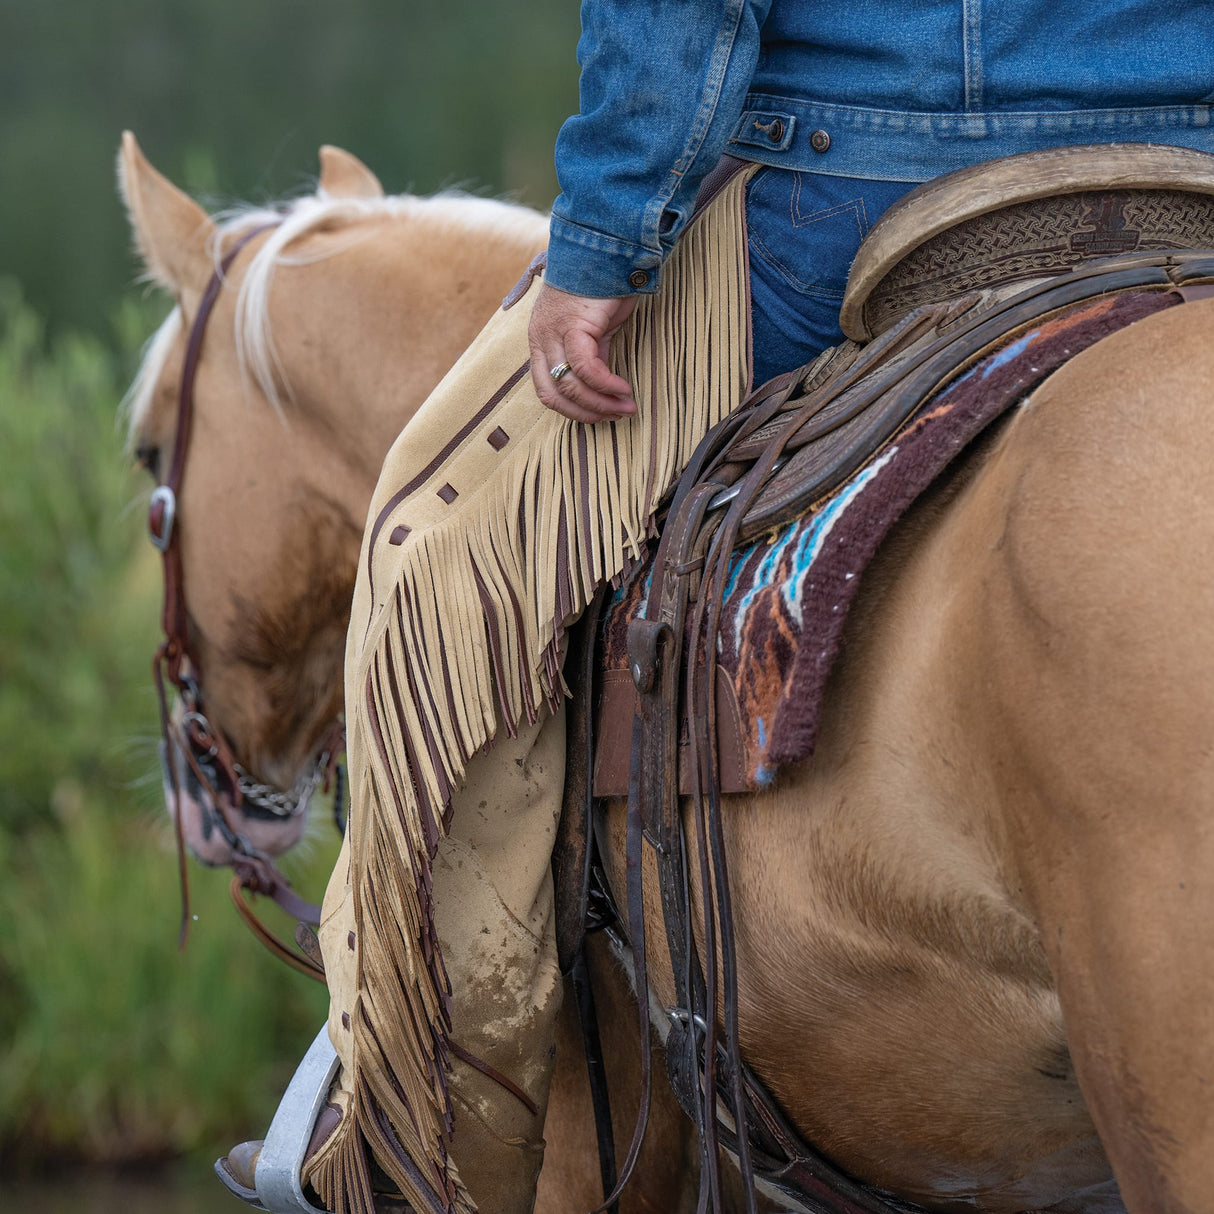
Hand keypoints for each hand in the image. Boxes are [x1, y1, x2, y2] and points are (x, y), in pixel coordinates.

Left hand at [528, 282, 639, 422]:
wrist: (607, 248)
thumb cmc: (602, 286)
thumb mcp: (593, 329)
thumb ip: (590, 356)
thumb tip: (600, 387)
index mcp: (540, 340)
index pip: (546, 390)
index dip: (572, 410)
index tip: (600, 415)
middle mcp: (540, 338)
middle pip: (553, 394)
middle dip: (586, 413)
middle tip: (616, 416)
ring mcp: (552, 331)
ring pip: (569, 385)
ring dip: (600, 403)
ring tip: (626, 405)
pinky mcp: (572, 325)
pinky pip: (586, 367)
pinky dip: (605, 384)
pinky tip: (623, 388)